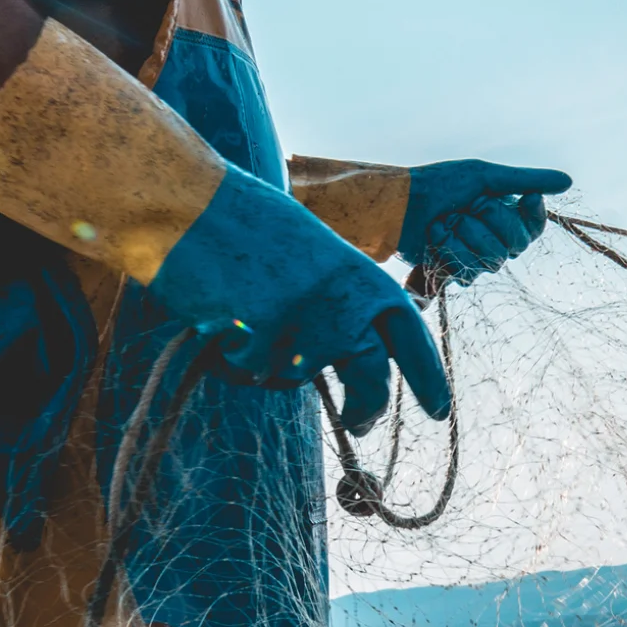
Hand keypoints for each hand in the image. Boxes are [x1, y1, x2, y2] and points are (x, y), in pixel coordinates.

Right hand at [151, 164, 450, 433]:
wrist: (187, 202)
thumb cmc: (244, 222)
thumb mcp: (313, 254)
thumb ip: (338, 299)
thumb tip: (348, 357)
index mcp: (363, 277)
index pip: (411, 338)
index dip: (428, 379)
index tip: (439, 412)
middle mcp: (344, 306)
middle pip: (372, 381)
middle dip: (367, 410)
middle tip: (361, 424)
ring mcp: (303, 326)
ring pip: (294, 377)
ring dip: (269, 361)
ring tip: (242, 312)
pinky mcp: (260, 343)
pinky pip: (249, 373)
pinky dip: (231, 356)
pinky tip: (215, 314)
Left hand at [397, 160, 572, 286]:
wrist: (399, 206)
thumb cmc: (439, 184)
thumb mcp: (484, 176)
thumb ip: (525, 179)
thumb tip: (567, 181)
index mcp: (504, 213)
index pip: (534, 227)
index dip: (533, 216)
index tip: (526, 198)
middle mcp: (494, 238)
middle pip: (515, 245)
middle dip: (488, 221)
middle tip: (466, 206)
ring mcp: (475, 257)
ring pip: (492, 260)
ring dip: (464, 237)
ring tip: (443, 223)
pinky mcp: (456, 272)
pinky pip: (468, 273)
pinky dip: (449, 251)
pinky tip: (435, 240)